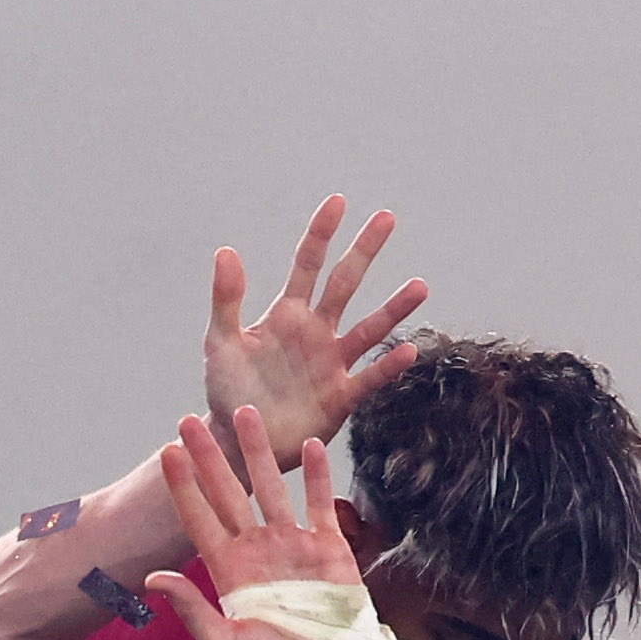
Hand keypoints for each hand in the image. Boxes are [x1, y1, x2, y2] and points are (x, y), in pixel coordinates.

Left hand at [143, 405, 366, 639]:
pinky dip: (318, 476)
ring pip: (273, 487)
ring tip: (247, 414)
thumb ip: (191, 608)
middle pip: (229, 492)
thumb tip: (152, 578)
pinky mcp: (330, 550)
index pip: (198, 517)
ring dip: (259, 452)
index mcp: (228, 569)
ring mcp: (292, 546)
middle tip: (190, 419)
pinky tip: (310, 445)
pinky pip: (320, 505)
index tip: (168, 452)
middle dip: (210, 456)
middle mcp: (256, 549)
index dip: (183, 486)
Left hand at [202, 197, 424, 456]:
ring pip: (369, 329)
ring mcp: (332, 362)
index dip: (321, 233)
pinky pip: (370, 377)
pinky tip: (408, 351)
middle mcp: (315, 332)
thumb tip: (226, 250)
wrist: (240, 438)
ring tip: (420, 286)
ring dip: (393, 308)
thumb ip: (226, 299)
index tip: (338, 201)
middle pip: (344, 283)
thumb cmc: (227, 390)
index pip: (306, 264)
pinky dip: (388, 365)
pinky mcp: (342, 396)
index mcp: (285, 315)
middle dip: (364, 250)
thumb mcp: (220, 342)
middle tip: (387, 217)